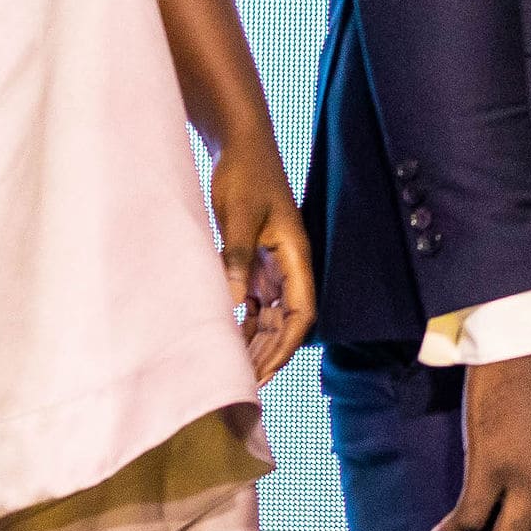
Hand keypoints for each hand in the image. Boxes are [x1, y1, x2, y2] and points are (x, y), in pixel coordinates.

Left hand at [209, 134, 316, 383]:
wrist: (241, 147)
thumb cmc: (244, 176)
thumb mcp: (238, 218)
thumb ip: (237, 260)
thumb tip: (234, 306)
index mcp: (296, 255)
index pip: (301, 313)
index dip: (286, 346)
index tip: (263, 372)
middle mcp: (290, 265)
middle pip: (288, 321)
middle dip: (270, 353)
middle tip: (244, 383)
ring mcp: (275, 264)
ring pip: (273, 316)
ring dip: (258, 342)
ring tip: (236, 370)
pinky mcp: (257, 261)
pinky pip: (257, 302)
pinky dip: (246, 324)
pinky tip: (229, 340)